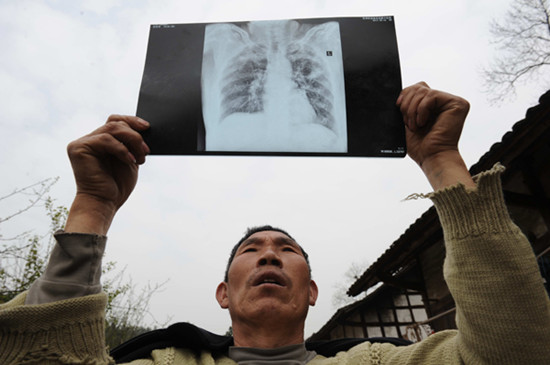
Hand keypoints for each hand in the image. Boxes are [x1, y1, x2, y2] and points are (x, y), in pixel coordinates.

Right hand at [65, 115, 149, 233]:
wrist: (104, 203)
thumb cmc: (117, 186)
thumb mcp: (130, 160)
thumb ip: (132, 144)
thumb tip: (145, 129)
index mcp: (101, 141)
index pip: (115, 121)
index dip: (132, 121)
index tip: (148, 127)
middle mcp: (89, 140)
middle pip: (115, 122)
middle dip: (135, 135)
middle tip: (146, 149)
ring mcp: (82, 143)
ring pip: (112, 128)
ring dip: (132, 141)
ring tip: (140, 158)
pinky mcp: (78, 148)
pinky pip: (105, 139)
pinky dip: (121, 149)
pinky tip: (130, 161)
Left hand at [397, 82, 474, 189]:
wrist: (430, 157)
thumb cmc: (420, 145)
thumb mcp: (407, 121)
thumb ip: (406, 105)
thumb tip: (397, 95)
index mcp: (433, 105)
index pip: (417, 88)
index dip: (405, 95)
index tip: (398, 108)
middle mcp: (444, 102)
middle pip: (419, 87)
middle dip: (407, 104)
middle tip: (408, 122)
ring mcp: (452, 102)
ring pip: (423, 91)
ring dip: (413, 110)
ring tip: (415, 126)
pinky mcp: (458, 104)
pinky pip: (431, 96)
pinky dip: (421, 110)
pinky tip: (423, 123)